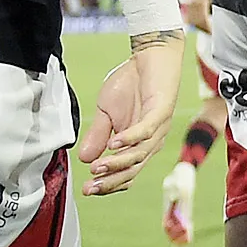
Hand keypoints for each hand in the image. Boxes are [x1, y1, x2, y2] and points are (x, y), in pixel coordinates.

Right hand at [80, 34, 183, 194]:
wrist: (149, 57)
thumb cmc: (130, 84)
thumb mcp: (106, 112)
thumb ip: (98, 135)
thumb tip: (84, 159)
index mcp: (137, 144)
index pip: (126, 173)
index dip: (107, 183)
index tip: (86, 190)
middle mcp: (150, 141)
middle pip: (132, 170)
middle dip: (110, 181)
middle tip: (89, 188)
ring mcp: (158, 128)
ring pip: (139, 154)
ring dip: (117, 162)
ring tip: (97, 167)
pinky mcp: (162, 112)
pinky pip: (146, 130)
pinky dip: (130, 138)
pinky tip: (112, 144)